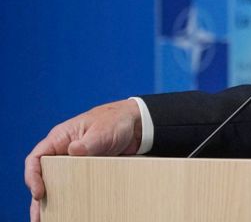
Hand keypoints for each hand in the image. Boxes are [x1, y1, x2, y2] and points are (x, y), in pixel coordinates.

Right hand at [25, 99, 142, 221]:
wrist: (137, 125)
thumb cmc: (115, 121)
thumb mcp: (102, 130)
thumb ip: (88, 142)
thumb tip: (73, 151)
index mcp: (60, 139)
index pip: (36, 159)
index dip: (33, 176)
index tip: (39, 192)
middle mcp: (62, 153)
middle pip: (43, 177)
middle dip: (39, 198)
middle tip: (39, 218)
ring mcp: (74, 164)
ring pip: (57, 185)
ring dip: (53, 203)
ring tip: (48, 220)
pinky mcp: (86, 172)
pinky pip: (75, 187)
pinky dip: (72, 200)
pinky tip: (70, 212)